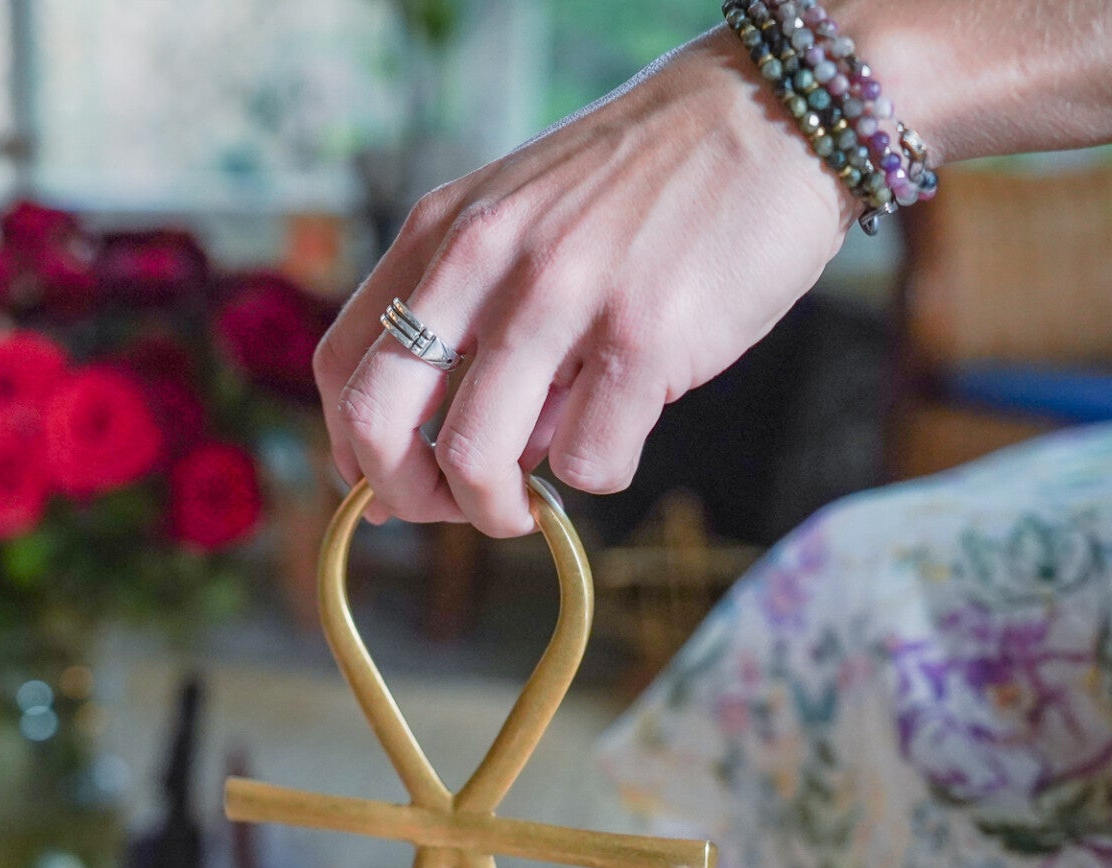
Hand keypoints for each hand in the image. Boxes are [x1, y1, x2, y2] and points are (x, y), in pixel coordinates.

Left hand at [314, 29, 857, 535]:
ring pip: (472, 459)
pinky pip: (584, 463)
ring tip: (537, 500)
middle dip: (408, 495)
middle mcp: (483, 260)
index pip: (341, 364)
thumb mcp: (525, 219)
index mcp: (441, 233)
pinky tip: (624, 432)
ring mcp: (560, 298)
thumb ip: (474, 317)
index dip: (352, 449)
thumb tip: (444, 462)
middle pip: (377, 421)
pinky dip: (597, 475)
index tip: (396, 483)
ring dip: (498, 511)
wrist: (771, 112)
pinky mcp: (642, 337)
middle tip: (462, 508)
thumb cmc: (649, 182)